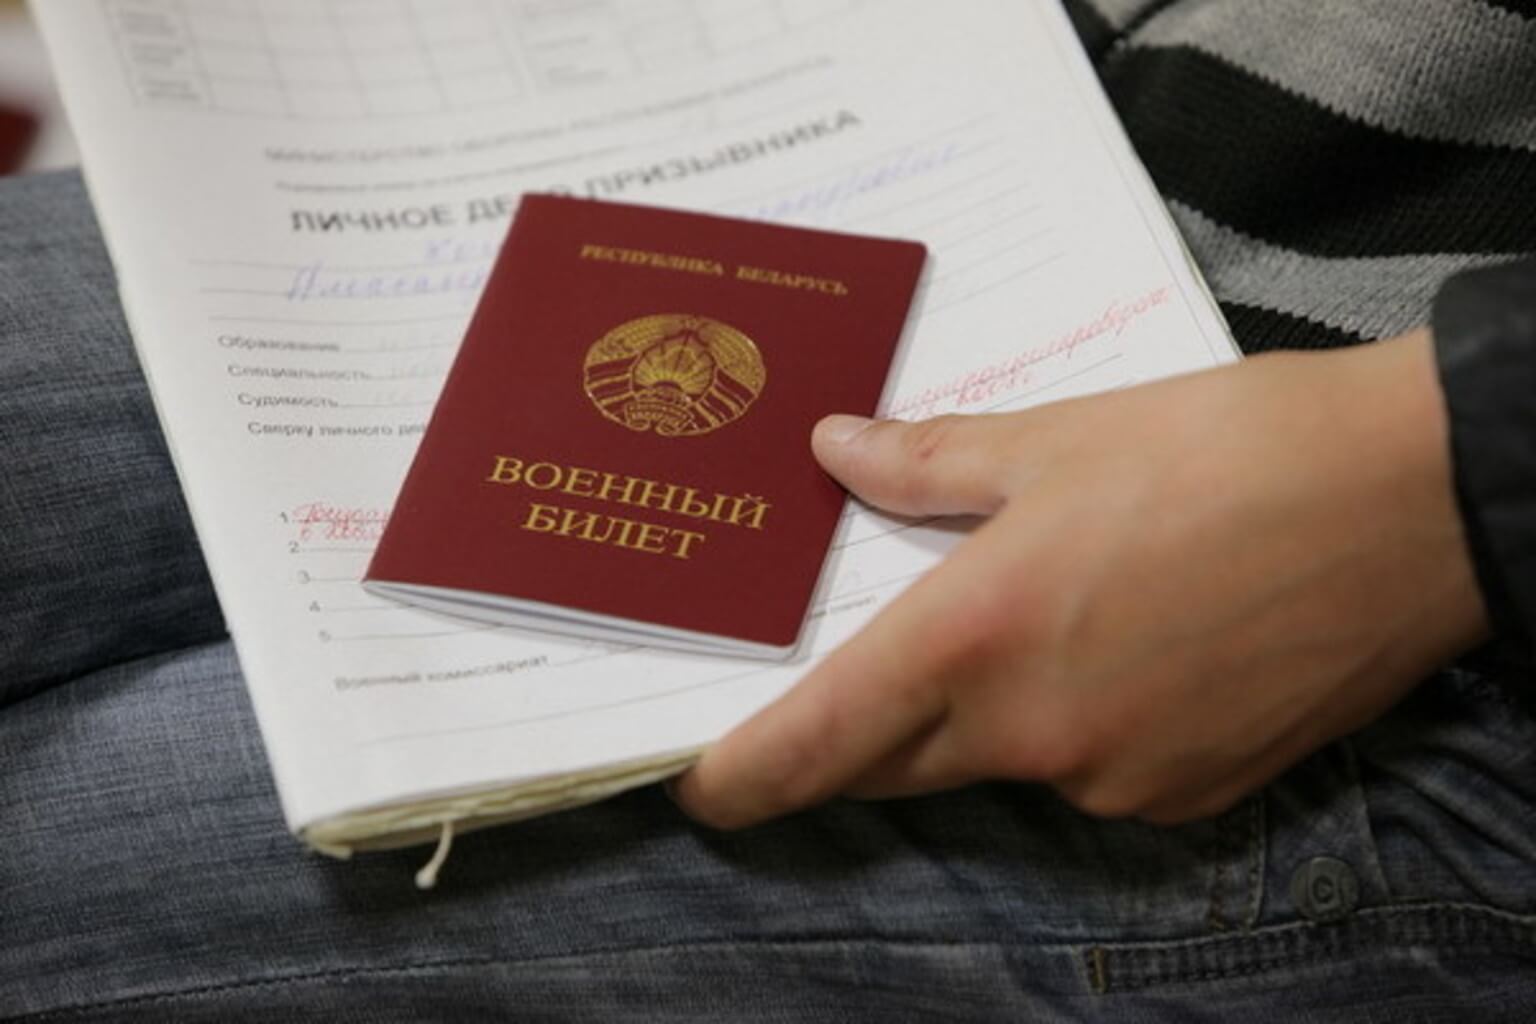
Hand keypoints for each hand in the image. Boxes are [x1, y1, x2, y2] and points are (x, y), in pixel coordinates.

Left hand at [673, 329, 1487, 827]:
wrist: (1411, 501)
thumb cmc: (1226, 451)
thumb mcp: (1056, 440)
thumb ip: (926, 462)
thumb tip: (836, 451)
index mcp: (977, 639)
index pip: (819, 741)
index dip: (745, 775)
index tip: (699, 787)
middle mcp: (1035, 733)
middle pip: (895, 763)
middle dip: (855, 735)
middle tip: (854, 673)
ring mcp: (1116, 777)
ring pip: (999, 763)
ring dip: (984, 712)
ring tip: (1037, 616)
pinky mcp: (1187, 793)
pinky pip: (1089, 772)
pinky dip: (1073, 724)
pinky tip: (1121, 647)